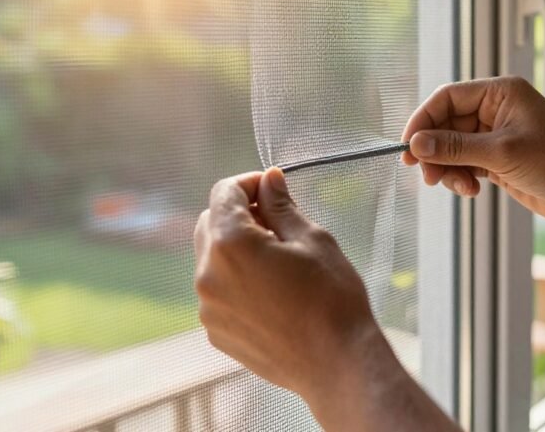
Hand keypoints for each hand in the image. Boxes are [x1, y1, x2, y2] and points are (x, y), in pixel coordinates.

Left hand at [193, 168, 385, 400]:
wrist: (336, 363)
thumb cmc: (331, 298)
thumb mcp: (312, 239)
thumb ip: (281, 206)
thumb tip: (268, 180)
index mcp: (230, 244)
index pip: (224, 193)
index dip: (249, 183)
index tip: (271, 188)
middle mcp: (208, 274)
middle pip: (210, 223)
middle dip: (238, 214)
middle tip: (277, 222)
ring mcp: (208, 307)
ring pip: (211, 259)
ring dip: (236, 249)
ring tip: (277, 260)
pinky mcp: (216, 331)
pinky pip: (217, 291)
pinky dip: (236, 280)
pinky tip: (272, 291)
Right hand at [402, 76, 544, 223]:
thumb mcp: (501, 153)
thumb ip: (455, 148)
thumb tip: (417, 144)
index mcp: (499, 93)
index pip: (447, 98)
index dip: (423, 120)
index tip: (408, 147)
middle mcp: (496, 110)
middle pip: (446, 125)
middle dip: (435, 151)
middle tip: (426, 175)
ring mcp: (496, 136)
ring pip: (453, 148)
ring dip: (448, 169)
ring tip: (457, 187)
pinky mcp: (498, 160)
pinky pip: (465, 165)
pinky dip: (461, 178)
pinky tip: (471, 191)